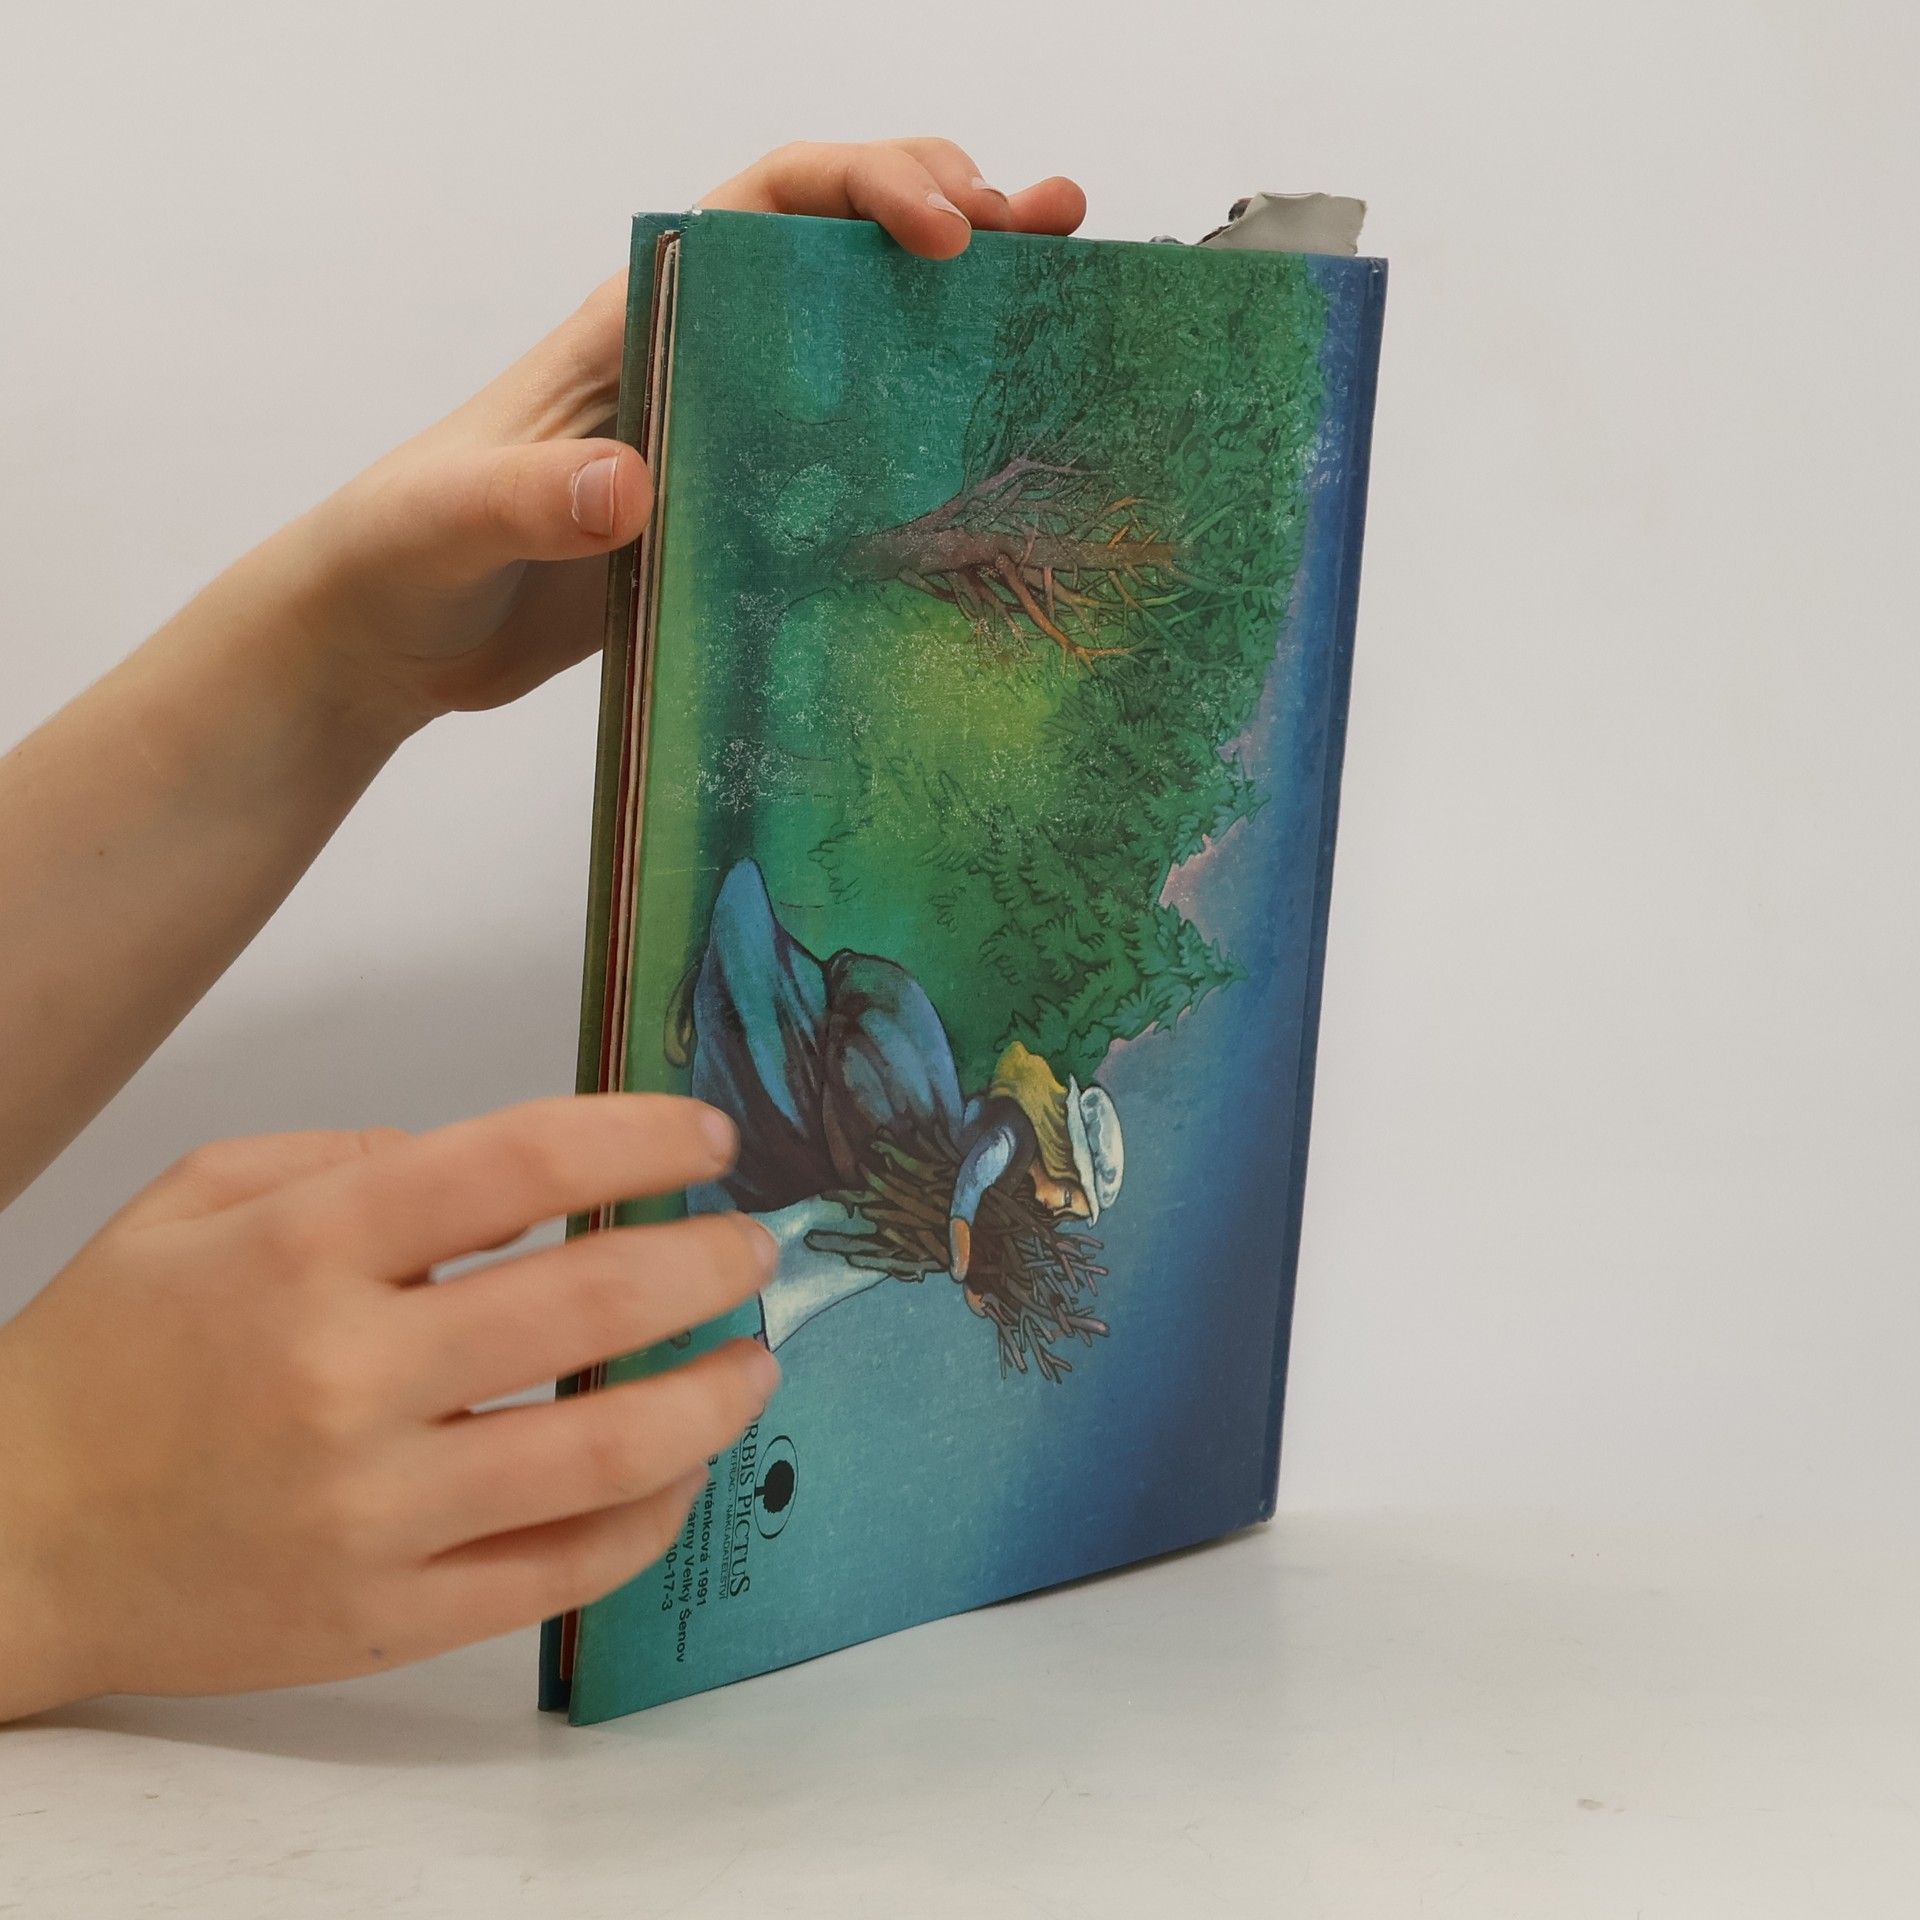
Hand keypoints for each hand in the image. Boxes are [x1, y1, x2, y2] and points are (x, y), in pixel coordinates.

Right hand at [0, 1096, 778, 1719]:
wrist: (12, 1542)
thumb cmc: (112, 1354)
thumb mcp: (201, 1197)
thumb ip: (356, 1155)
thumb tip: (517, 1175)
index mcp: (304, 1253)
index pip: (520, 1164)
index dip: (640, 1136)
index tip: (709, 1138)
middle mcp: (348, 1380)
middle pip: (593, 1306)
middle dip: (708, 1263)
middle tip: (752, 1247)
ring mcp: (375, 1514)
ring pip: (607, 1453)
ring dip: (713, 1395)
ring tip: (753, 1358)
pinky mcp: (388, 1617)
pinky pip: (564, 1571)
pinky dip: (652, 1514)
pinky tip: (682, 1466)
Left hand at [281, 138, 1085, 735]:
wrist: (385, 640)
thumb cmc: (395, 560)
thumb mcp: (444, 524)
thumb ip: (522, 499)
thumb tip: (629, 484)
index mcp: (632, 323)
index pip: (761, 205)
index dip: (863, 190)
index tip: (946, 232)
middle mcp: (690, 358)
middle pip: (832, 246)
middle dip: (943, 209)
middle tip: (1048, 223)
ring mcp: (716, 435)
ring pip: (852, 343)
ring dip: (952, 311)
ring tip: (1058, 287)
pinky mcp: (728, 513)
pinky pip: (840, 452)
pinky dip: (916, 432)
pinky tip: (984, 448)